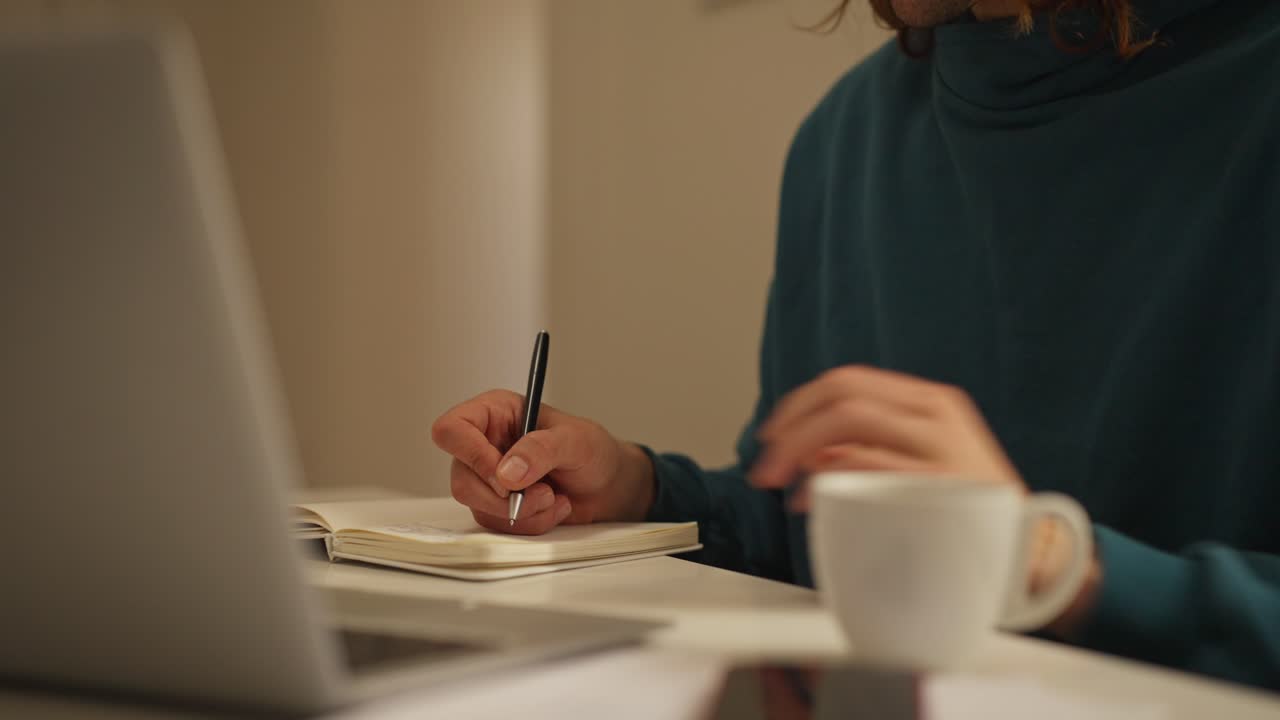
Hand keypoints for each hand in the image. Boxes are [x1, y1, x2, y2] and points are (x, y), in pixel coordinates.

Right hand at [430, 390, 654, 534]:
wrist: (608, 485)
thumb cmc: (593, 451)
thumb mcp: (576, 440)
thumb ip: (542, 449)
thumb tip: (507, 472)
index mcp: (496, 413)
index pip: (453, 429)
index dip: (471, 455)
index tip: (505, 477)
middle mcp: (485, 444)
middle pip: (461, 478)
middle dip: (503, 496)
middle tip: (542, 493)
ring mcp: (489, 478)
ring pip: (478, 506)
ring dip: (523, 511)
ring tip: (554, 497)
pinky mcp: (498, 505)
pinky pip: (498, 524)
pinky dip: (530, 523)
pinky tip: (553, 507)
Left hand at [750, 365, 1023, 503]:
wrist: (1032, 553)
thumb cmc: (967, 512)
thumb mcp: (921, 463)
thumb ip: (870, 450)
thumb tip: (807, 452)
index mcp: (931, 403)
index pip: (849, 381)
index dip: (799, 404)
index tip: (772, 434)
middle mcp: (937, 415)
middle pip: (843, 395)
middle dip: (791, 426)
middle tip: (766, 464)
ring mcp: (942, 446)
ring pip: (851, 419)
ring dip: (801, 447)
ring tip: (780, 481)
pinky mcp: (942, 484)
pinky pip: (873, 466)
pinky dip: (832, 478)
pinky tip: (813, 498)